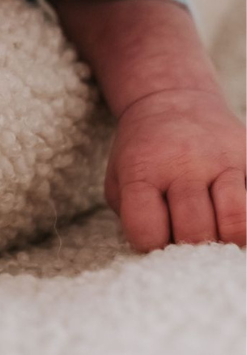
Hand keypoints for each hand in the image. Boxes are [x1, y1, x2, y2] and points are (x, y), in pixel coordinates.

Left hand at [104, 88, 245, 250]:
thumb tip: (154, 253)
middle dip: (190, 247)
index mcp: (143, 170)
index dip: (150, 244)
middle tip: (187, 239)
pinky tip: (237, 218)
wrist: (172, 101)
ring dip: (228, 240)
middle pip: (195, 231)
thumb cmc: (144, 153)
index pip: (146, 229)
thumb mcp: (119, 177)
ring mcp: (224, 160)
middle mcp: (184, 163)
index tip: (154, 238)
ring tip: (217, 234)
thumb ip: (130, 215)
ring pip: (238, 223)